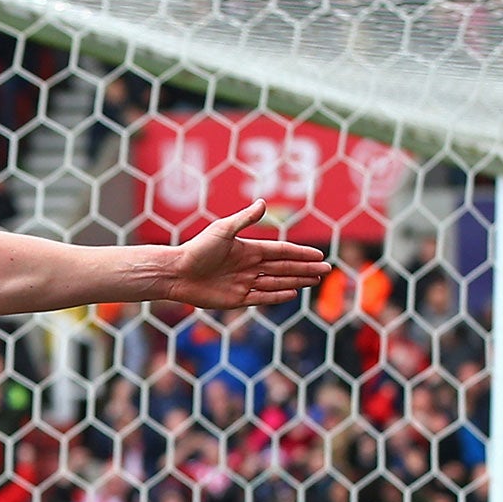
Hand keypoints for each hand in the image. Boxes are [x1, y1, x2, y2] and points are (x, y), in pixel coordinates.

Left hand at [167, 201, 331, 309]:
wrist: (176, 273)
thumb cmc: (197, 249)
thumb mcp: (222, 230)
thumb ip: (244, 219)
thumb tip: (263, 203)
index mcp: (249, 249)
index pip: (282, 251)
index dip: (300, 253)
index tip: (318, 255)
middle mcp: (249, 266)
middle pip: (284, 267)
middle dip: (305, 268)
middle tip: (326, 270)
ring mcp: (243, 283)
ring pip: (276, 282)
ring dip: (296, 281)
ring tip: (314, 281)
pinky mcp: (235, 299)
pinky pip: (262, 297)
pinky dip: (277, 296)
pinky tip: (293, 293)